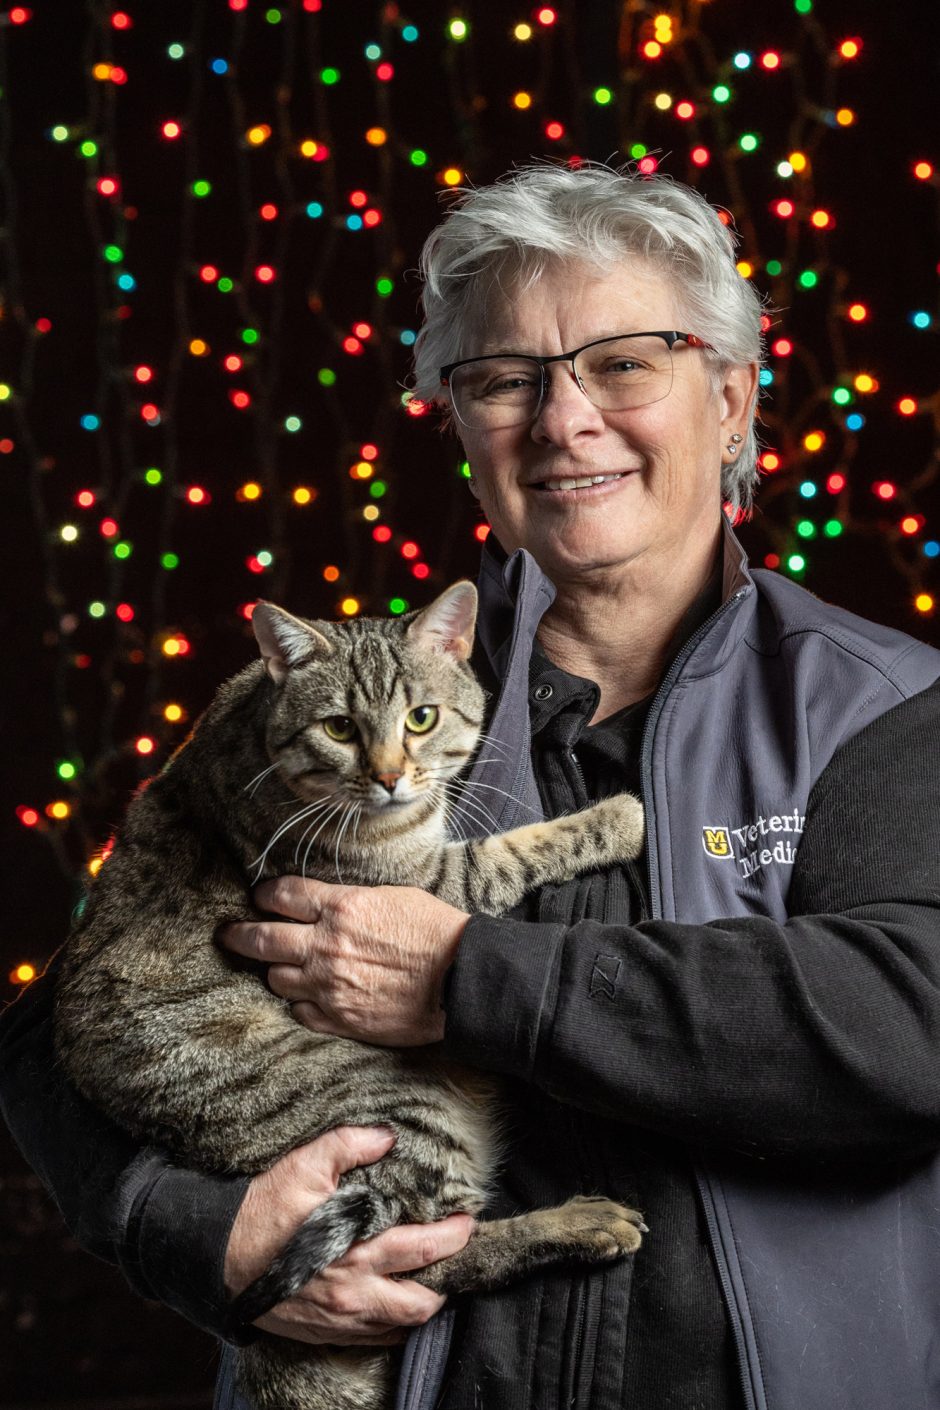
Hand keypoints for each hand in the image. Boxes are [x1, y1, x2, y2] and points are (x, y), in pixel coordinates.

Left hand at [219, 878, 469, 1044]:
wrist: (461, 980)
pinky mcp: (340, 1019)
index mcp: (342, 908)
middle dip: (239, 934)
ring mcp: (329, 986)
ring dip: (276, 971)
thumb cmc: (436, 932)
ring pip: (276, 978)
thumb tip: (328, 905)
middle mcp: (327, 946)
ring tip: (280, 967)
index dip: (265, 895)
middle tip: (228, 934)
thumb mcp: (393, 897)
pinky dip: (300, 1004)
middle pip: (262, 938)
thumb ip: (352, 901)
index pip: (283, 896)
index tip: (259, 897)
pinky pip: (300, 1012)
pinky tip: (308, 997)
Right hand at [224, 1125, 473, 1344]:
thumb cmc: (260, 1211)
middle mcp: (353, 1294)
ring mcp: (339, 1320)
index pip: (422, 1250)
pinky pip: (374, 1340)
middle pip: (422, 1302)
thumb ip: (349, 1144)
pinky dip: (393, 1325)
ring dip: (422, 1303)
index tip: (466, 1221)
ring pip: (401, 1327)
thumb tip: (387, 1136)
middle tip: (455, 1254)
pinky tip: (395, 1301)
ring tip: (431, 1277)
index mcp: (354, 1252)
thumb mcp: (303, 1165)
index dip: (452, 1237)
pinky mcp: (323, 1333)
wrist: (215, 1256)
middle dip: (447, 1279)